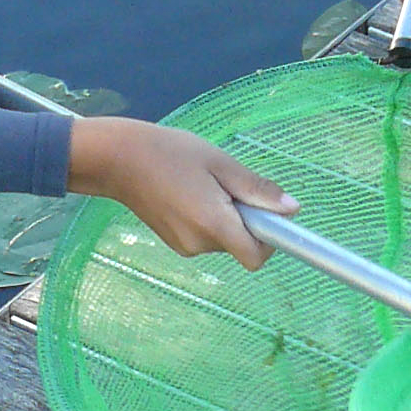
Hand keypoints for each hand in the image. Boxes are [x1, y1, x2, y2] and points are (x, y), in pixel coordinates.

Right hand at [68, 118, 292, 272]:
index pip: (256, 258)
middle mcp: (199, 244)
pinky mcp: (175, 243)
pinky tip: (190, 193)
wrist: (119, 159)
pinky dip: (209, 219)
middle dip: (245, 219)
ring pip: (225, 239)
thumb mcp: (220, 163)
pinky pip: (207, 236)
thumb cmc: (170, 153)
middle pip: (242, 245)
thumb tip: (291, 209)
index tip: (267, 214)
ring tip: (203, 185)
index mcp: (213, 224)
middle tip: (225, 184)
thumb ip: (256, 189)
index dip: (270, 240)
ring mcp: (184, 247)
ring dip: (226, 217)